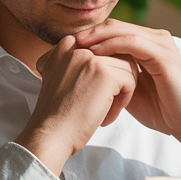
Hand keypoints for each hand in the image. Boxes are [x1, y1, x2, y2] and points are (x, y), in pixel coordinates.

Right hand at [14, 36, 137, 175]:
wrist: (50, 135)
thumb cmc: (59, 114)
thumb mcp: (62, 78)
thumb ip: (79, 63)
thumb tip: (108, 59)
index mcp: (66, 44)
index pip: (103, 49)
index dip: (103, 76)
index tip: (87, 96)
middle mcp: (76, 45)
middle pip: (116, 56)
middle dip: (114, 83)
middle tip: (97, 106)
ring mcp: (90, 57)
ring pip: (126, 67)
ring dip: (120, 92)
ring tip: (102, 112)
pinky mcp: (104, 72)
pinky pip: (130, 80)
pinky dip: (123, 102)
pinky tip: (104, 117)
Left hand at [72, 20, 180, 172]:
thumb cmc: (160, 109)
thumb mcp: (128, 89)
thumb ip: (112, 75)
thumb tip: (82, 73)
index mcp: (146, 43)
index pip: (111, 31)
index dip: (87, 36)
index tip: (63, 46)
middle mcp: (154, 38)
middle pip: (113, 26)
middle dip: (87, 32)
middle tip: (64, 41)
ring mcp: (161, 45)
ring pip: (121, 31)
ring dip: (95, 37)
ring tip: (74, 45)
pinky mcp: (164, 56)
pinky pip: (133, 44)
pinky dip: (112, 46)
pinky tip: (94, 54)